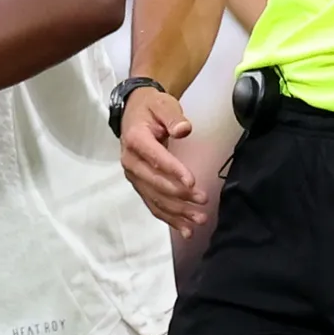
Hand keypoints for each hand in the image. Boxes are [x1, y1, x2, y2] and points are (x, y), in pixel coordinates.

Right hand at [118, 86, 207, 236]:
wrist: (134, 112)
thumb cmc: (151, 108)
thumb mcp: (163, 104)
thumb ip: (173, 117)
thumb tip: (183, 129)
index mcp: (135, 139)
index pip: (155, 158)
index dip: (173, 171)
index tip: (192, 182)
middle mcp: (130, 161)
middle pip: (154, 183)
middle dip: (179, 195)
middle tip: (203, 201)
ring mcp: (134, 175)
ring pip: (155, 198)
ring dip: (177, 212)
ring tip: (199, 219)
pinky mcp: (140, 184)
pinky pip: (153, 205)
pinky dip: (169, 219)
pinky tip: (185, 230)